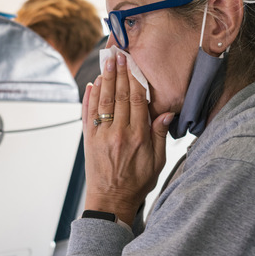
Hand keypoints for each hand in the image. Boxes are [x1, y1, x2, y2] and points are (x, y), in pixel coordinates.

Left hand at [82, 52, 173, 225]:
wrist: (111, 201)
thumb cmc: (137, 183)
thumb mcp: (157, 162)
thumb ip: (160, 136)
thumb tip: (166, 113)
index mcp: (138, 137)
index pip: (137, 101)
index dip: (135, 79)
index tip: (133, 63)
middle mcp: (118, 134)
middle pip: (119, 96)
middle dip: (118, 72)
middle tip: (118, 54)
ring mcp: (101, 136)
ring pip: (103, 101)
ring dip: (104, 79)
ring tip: (105, 61)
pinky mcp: (88, 140)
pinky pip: (88, 114)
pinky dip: (89, 98)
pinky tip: (92, 85)